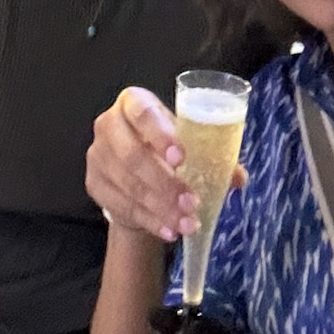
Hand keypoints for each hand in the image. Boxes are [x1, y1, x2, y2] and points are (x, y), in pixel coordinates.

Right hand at [85, 87, 245, 240]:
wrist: (135, 171)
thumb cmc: (165, 148)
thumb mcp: (186, 142)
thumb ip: (212, 155)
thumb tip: (238, 177)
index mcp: (133, 103)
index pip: (142, 113)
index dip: (160, 135)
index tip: (182, 158)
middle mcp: (109, 125)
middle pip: (131, 155)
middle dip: (164, 182)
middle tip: (192, 202)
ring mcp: (98, 156)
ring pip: (129, 186)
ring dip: (161, 207)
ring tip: (188, 222)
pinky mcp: (94, 184)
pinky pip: (123, 206)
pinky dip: (151, 220)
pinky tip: (171, 230)